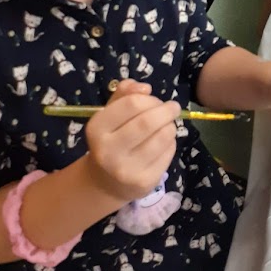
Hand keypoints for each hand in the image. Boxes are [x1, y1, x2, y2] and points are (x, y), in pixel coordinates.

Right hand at [84, 80, 180, 201]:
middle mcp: (108, 151)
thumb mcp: (110, 114)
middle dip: (166, 110)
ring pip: (163, 137)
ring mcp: (126, 169)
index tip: (155, 100)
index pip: (132, 103)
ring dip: (170, 126)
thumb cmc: (112, 140)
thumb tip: (145, 88)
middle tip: (173, 108)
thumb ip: (125, 94)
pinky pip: (168, 153)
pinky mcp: (144, 182)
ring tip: (167, 125)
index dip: (150, 98)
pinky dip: (171, 143)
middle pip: (148, 122)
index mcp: (97, 129)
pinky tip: (163, 143)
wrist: (106, 183)